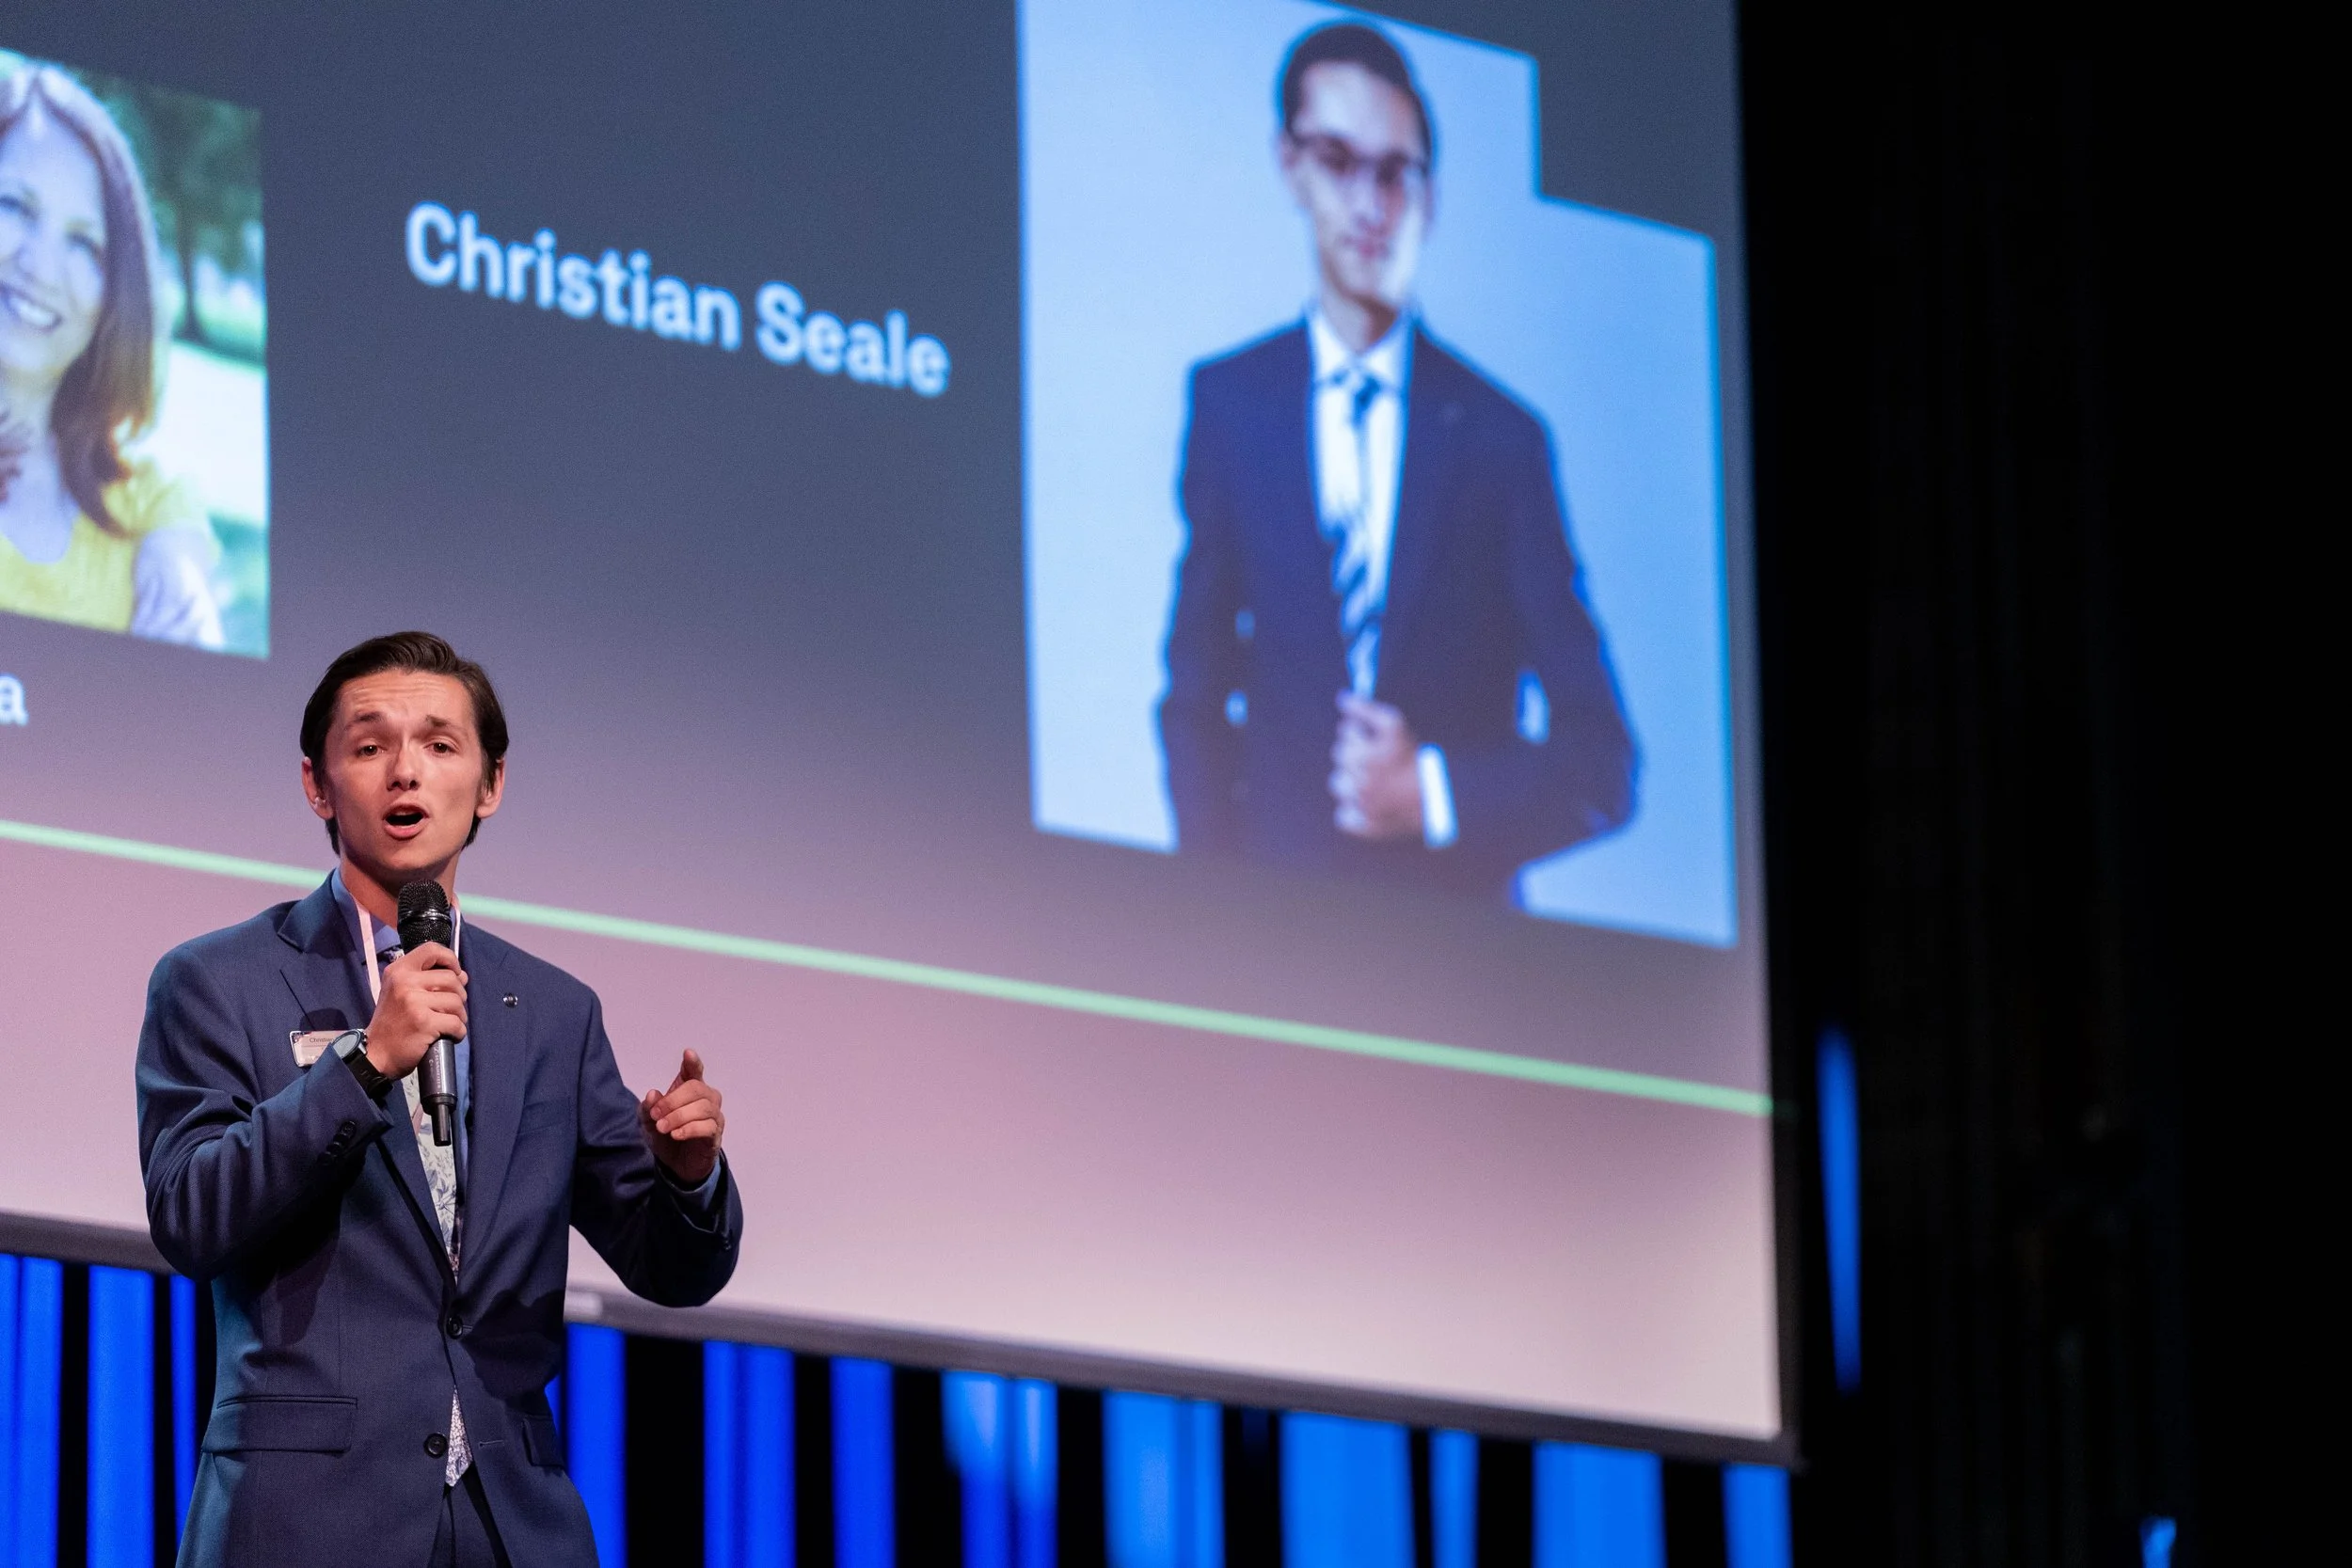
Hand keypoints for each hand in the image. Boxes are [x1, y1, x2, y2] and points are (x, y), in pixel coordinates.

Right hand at [363, 943, 465, 1077]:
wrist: (376, 1054)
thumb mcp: (403, 993)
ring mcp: (414, 1002)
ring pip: (457, 1001)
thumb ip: (429, 980)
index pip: (432, 949)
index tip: (455, 973)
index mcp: (399, 970)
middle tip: (450, 1009)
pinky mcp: (424, 1022)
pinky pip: (456, 1023)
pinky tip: (449, 1036)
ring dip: (459, 1015)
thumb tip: (462, 975)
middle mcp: (405, 982)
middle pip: (452, 978)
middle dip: (459, 995)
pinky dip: (458, 1032)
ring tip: (448, 1023)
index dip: (450, 959)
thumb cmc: (393, 1022)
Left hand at [641, 1049, 724, 1185]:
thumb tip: (652, 1094)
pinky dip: (690, 1129)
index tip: (688, 1053)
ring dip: (679, 1116)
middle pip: (697, 1088)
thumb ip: (649, 1109)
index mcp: (690, 1091)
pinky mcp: (715, 1134)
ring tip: (663, 1127)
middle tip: (656, 1115)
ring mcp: (714, 1116)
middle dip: (673, 1100)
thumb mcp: (649, 1123)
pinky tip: (676, 1134)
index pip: (694, 1072)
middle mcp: (706, 1099)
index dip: (693, 1063)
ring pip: (703, 1107)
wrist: (677, 1166)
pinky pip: (708, 1127)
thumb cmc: (666, 1137)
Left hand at [1330, 693, 1425, 839]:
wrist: (1439, 795)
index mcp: (1363, 756)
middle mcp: (1359, 781)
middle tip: (1378, 756)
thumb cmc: (1416, 756)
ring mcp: (1360, 805)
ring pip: (1338, 784)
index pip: (1346, 731)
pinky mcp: (1364, 825)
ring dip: (1350, 779)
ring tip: (1374, 778)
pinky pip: (1343, 816)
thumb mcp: (1394, 725)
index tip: (1377, 736)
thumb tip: (1341, 698)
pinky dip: (1353, 810)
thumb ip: (1366, 709)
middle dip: (1356, 751)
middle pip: (1340, 756)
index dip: (1362, 730)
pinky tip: (1371, 802)